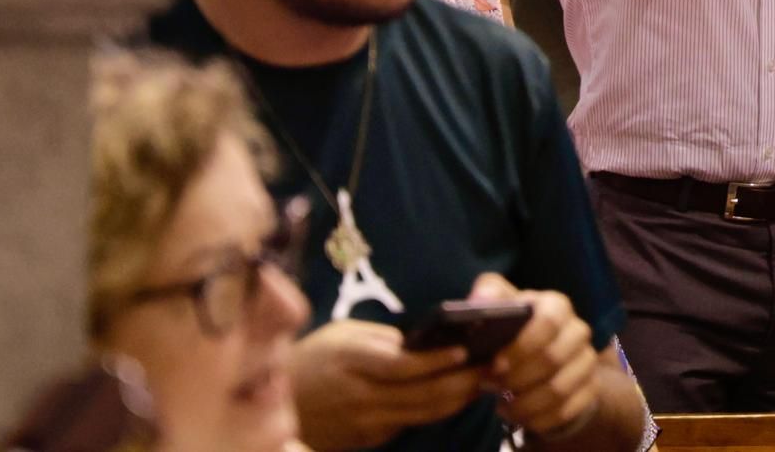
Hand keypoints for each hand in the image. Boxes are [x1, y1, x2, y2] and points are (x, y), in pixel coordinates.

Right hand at [291, 319, 480, 449]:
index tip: (467, 350)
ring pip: (424, 414)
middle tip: (495, 364)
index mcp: (352, 362)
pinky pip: (410, 423)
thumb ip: (383, 340)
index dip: (438, 361)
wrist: (279, 403)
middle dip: (465, 381)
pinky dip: (438, 410)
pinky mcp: (369, 439)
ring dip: (460, 398)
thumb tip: (427, 343)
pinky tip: (458, 395)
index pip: (403, 366)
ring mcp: (365, 423)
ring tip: (486, 379)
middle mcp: (360, 396)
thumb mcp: (344, 335)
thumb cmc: (314, 358)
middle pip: (423, 395)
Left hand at [470, 273, 601, 438]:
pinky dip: (537, 419)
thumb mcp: (501, 304)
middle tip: (493, 387)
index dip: (522, 346)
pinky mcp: (590, 389)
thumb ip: (488, 294)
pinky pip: (566, 411)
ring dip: (525, 404)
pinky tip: (518, 415)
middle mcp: (578, 331)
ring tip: (502, 406)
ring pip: (558, 390)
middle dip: (518, 378)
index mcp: (557, 306)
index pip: (548, 322)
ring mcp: (587, 361)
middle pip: (553, 359)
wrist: (543, 353)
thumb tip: (478, 300)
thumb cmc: (516, 326)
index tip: (495, 364)